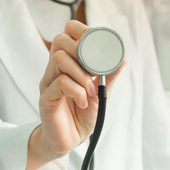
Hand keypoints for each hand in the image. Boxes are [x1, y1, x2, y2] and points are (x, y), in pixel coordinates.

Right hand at [25, 20, 125, 169]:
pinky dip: (77, 91)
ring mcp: (48, 82)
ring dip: (81, 75)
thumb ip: (108, 75)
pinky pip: (60, 83)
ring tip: (90, 91)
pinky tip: (83, 102)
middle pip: (60, 41)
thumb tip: (122, 58)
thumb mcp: (101, 92)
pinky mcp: (46, 98)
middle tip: (94, 72)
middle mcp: (55, 69)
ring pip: (60, 59)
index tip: (97, 45)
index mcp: (68, 63)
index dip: (81, 31)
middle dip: (82, 52)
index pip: (67, 33)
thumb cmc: (83, 114)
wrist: (71, 139)